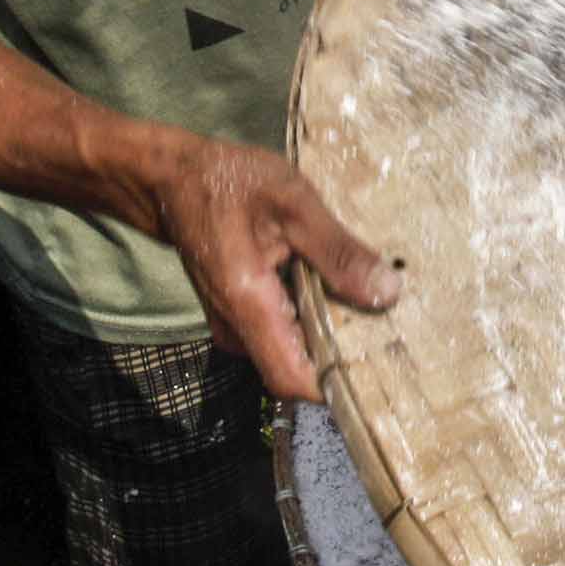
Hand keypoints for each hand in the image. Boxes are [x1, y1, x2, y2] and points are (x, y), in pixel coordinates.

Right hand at [147, 137, 396, 403]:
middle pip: (300, 370)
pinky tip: (338, 290)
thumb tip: (387, 293)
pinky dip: (312, 319)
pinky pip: (282, 334)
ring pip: (292, 352)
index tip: (381, 371)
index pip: (294, 381)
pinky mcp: (240, 316)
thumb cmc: (227, 183)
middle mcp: (238, 329)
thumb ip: (338, 251)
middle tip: (393, 331)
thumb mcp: (293, 202)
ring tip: (372, 306)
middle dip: (345, 357)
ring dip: (330, 335)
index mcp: (249, 305)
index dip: (338, 387)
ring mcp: (235, 326)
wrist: (172, 178)